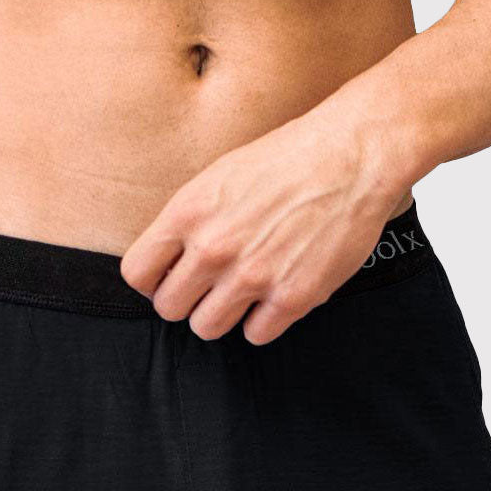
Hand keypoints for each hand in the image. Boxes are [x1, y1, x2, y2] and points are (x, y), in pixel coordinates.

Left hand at [120, 105, 401, 344]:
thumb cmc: (286, 161)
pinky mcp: (292, 297)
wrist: (353, 155)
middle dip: (187, 301)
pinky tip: (274, 296)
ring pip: (206, 328)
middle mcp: (214, 248)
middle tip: (210, 287)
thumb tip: (167, 262)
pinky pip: (255, 335)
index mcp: (188, 213)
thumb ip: (187, 222)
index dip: (152, 282)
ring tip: (242, 293)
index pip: (137, 274)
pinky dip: (263, 322)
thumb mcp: (218, 178)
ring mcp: (252, 275)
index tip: (170, 278)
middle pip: (169, 309)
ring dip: (221, 315)